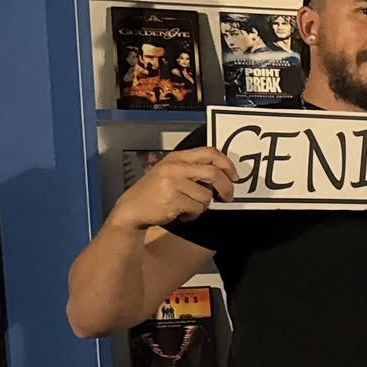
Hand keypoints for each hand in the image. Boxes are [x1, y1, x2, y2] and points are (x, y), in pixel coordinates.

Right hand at [114, 147, 236, 229]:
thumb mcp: (171, 173)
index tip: (235, 177)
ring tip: (189, 207)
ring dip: (203, 206)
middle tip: (228, 197)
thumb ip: (193, 170)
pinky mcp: (172, 199)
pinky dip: (194, 214)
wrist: (131, 210)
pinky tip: (181, 213)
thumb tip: (224, 177)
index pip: (209, 152)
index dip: (227, 164)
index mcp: (176, 158)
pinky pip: (196, 208)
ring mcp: (172, 183)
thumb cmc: (154, 193)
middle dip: (226, 187)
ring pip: (206, 195)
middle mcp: (174, 167)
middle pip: (213, 173)